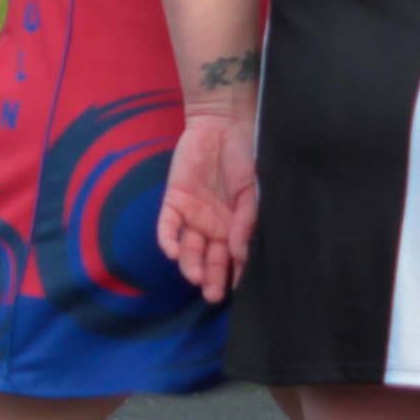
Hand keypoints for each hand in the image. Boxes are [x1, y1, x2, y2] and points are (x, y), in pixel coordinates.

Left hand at [157, 113, 256, 303]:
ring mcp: (192, 215)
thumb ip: (246, 220)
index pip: (235, 259)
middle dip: (212, 278)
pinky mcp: (173, 201)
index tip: (237, 290)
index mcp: (236, 227)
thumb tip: (241, 253)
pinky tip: (171, 252)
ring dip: (190, 263)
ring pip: (188, 248)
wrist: (224, 125)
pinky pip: (167, 226)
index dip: (236, 275)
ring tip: (195, 276)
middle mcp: (213, 226)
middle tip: (212, 294)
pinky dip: (168, 239)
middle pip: (210, 259)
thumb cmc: (245, 158)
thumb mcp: (252, 190)